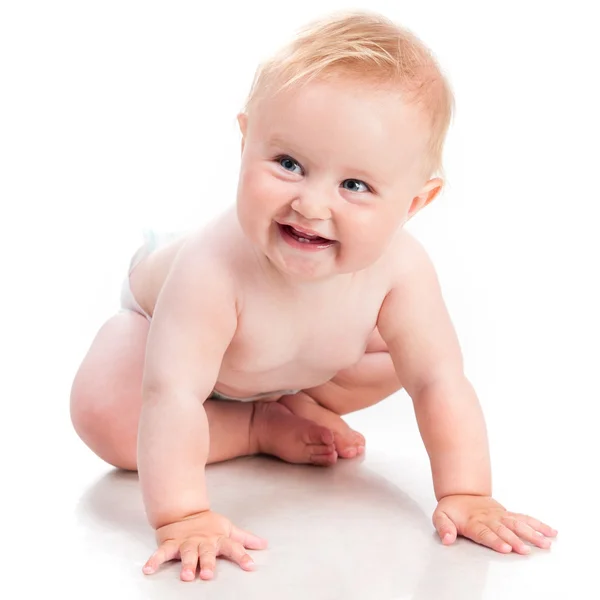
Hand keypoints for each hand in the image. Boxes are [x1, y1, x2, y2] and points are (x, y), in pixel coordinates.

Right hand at [142, 510, 267, 580]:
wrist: (183, 511)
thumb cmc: (208, 525)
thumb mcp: (228, 529)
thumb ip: (244, 539)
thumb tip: (264, 544)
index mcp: (218, 538)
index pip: (232, 546)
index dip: (242, 556)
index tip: (250, 566)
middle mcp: (202, 541)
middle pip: (207, 552)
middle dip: (207, 563)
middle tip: (208, 574)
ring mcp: (186, 543)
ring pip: (186, 554)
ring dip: (187, 564)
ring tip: (186, 576)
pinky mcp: (170, 544)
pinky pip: (161, 553)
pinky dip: (154, 560)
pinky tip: (148, 570)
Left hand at [432, 495, 557, 554]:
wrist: (461, 492)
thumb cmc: (452, 508)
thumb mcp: (440, 516)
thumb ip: (443, 527)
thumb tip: (446, 539)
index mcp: (474, 522)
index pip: (485, 533)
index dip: (495, 541)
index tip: (505, 548)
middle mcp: (490, 519)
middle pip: (504, 530)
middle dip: (515, 541)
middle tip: (526, 550)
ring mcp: (500, 516)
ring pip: (518, 524)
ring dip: (532, 534)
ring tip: (546, 543)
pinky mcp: (507, 514)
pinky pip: (524, 519)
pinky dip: (538, 525)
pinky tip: (551, 532)